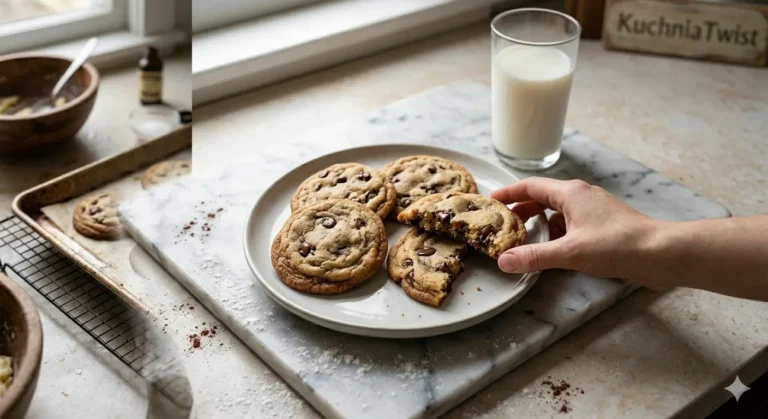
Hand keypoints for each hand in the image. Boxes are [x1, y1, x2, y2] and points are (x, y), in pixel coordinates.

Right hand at [491, 177, 661, 285]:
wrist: (660, 253)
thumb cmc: (617, 245)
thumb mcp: (569, 252)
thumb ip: (534, 256)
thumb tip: (504, 261)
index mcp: (570, 193)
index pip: (530, 186)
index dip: (508, 193)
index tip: (490, 202)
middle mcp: (581, 196)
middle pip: (543, 197)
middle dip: (522, 210)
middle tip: (503, 224)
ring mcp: (594, 209)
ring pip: (558, 211)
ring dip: (540, 222)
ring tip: (524, 238)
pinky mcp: (603, 224)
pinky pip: (572, 222)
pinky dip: (557, 232)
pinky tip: (554, 249)